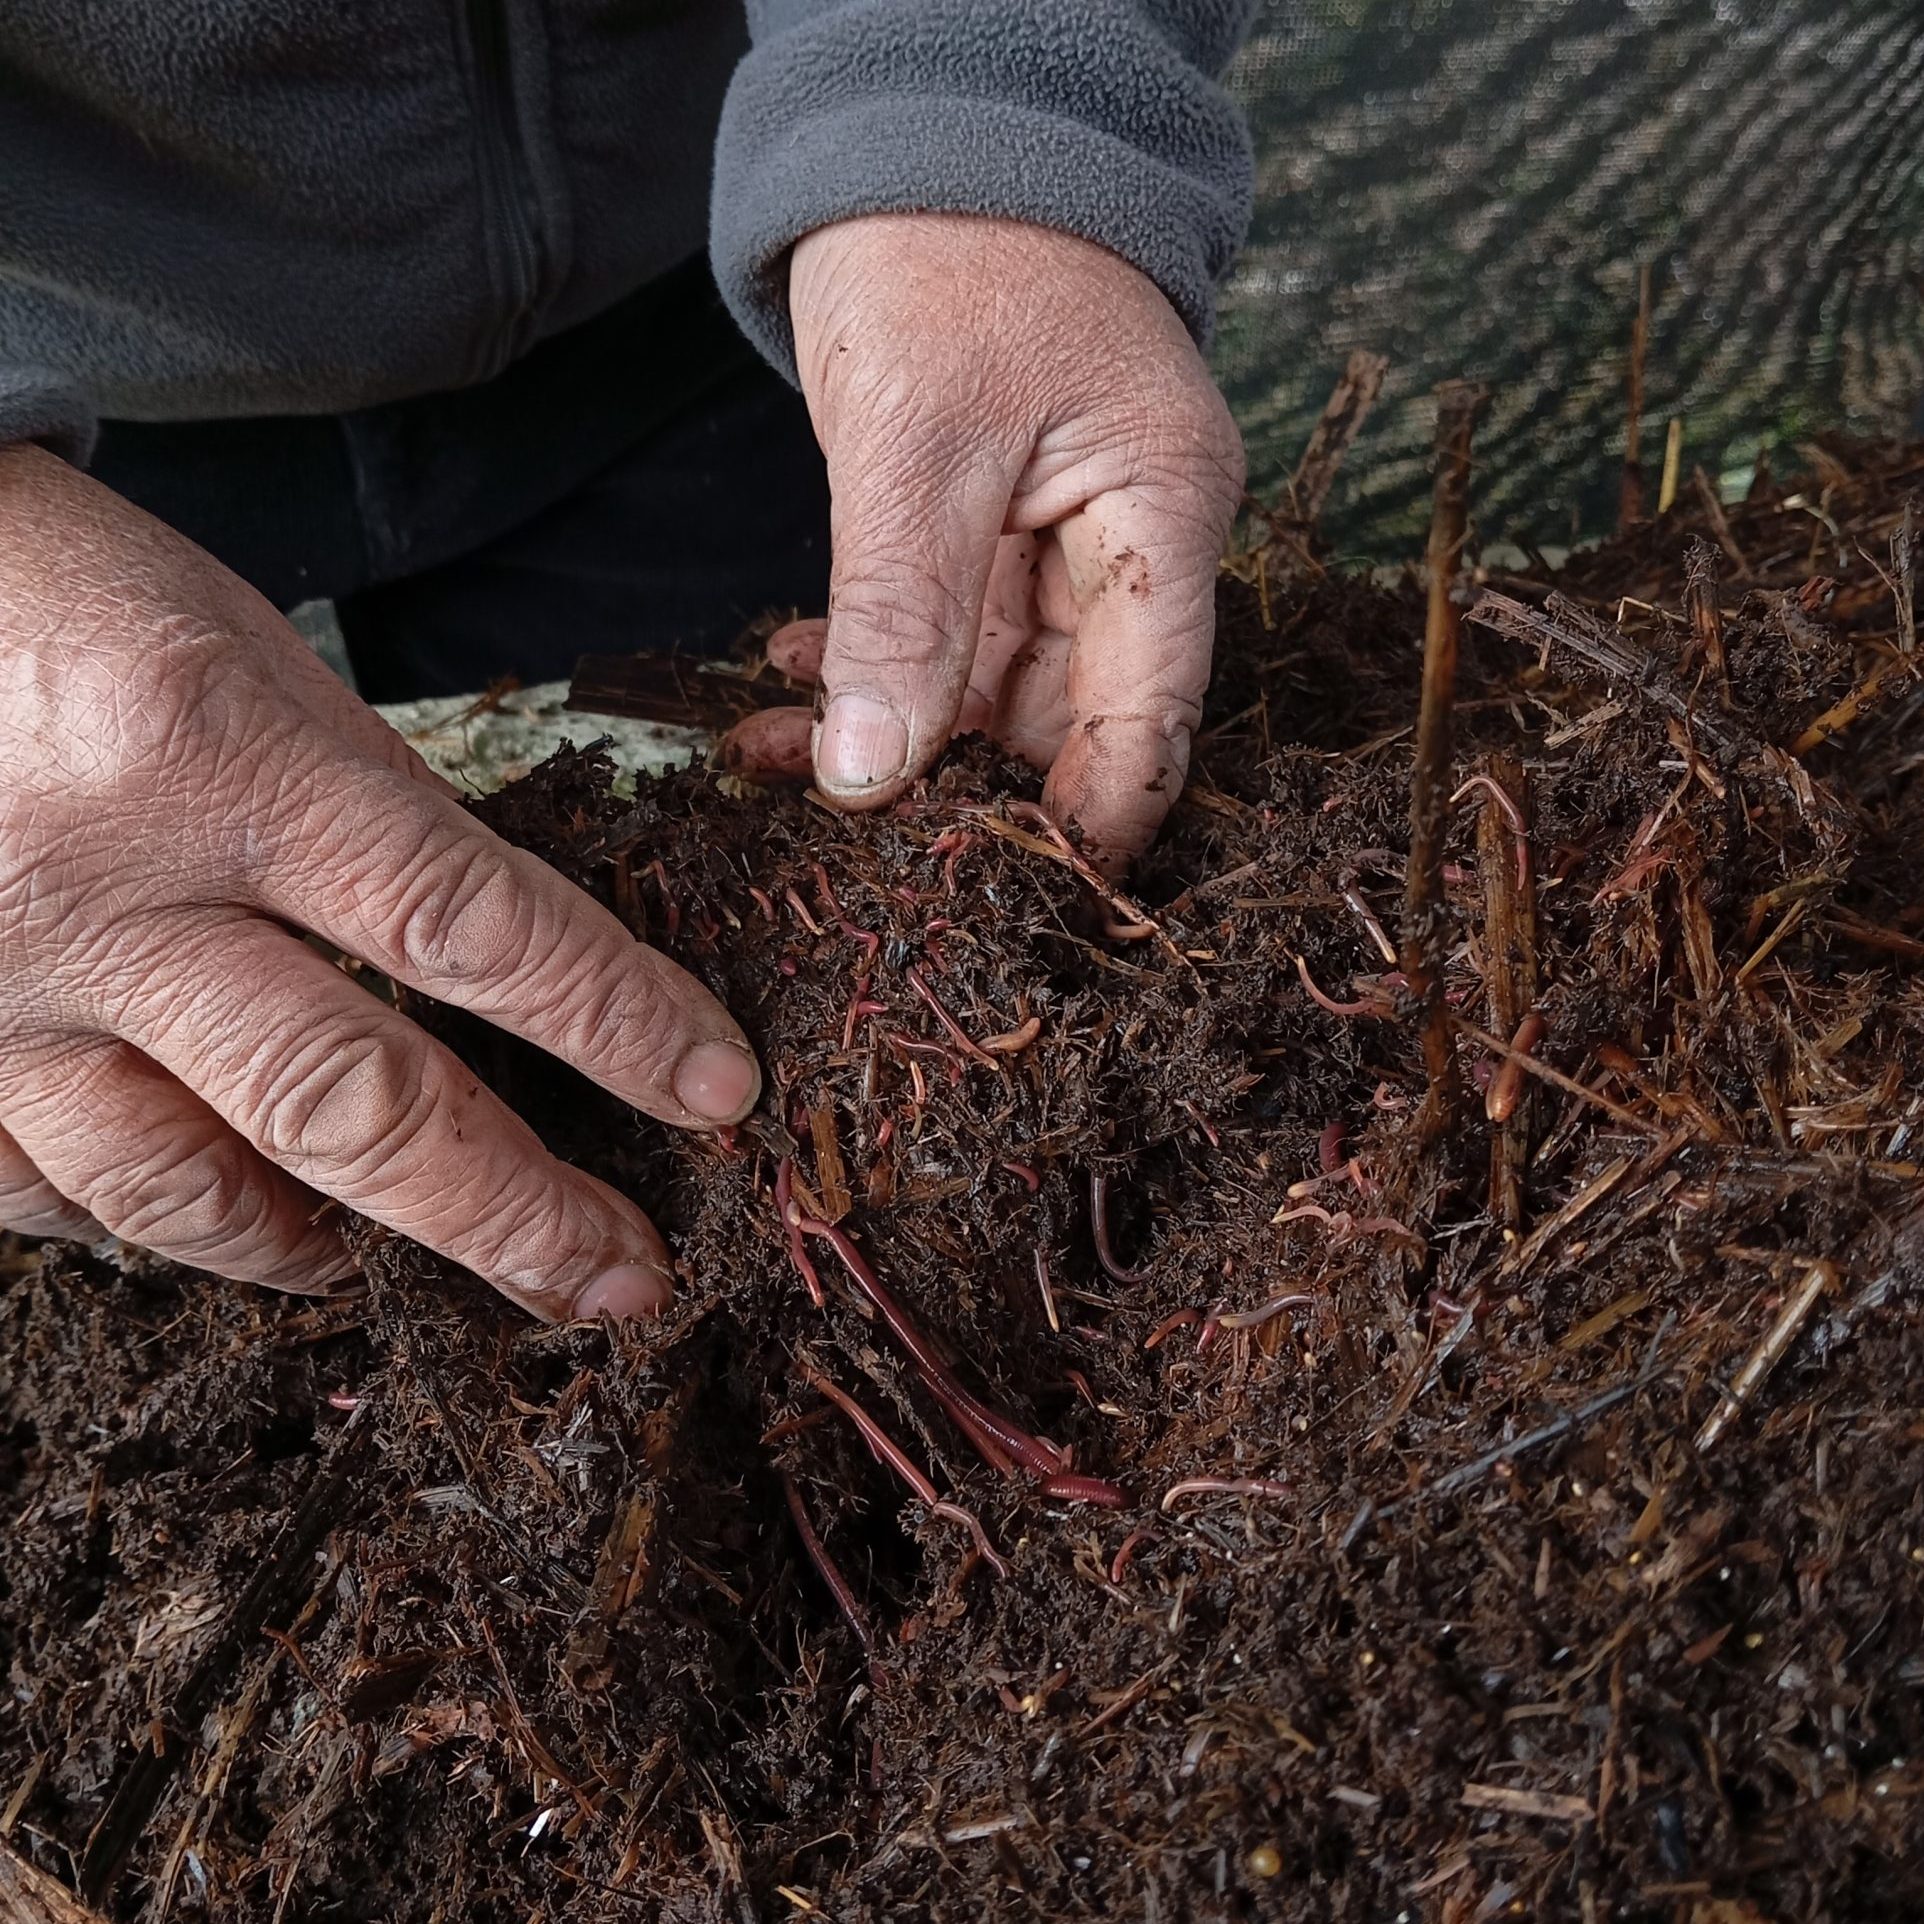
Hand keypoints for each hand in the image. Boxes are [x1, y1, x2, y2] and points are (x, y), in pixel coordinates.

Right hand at [0, 446, 759, 1318]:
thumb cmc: (48, 588)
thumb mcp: (248, 660)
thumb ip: (363, 816)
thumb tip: (484, 965)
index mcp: (217, 757)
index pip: (473, 926)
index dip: (616, 1022)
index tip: (715, 1092)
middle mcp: (103, 895)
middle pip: (349, 1105)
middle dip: (508, 1214)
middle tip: (616, 1282)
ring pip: (186, 1190)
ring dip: (321, 1252)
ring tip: (406, 1274)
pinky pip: (41, 1196)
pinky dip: (149, 1228)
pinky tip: (222, 1226)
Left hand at [722, 213, 1243, 867]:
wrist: (913, 134)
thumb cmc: (946, 246)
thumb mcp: (915, 440)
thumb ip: (902, 615)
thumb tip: (874, 780)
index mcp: (1161, 513)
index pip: (1153, 712)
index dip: (1093, 817)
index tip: (1014, 895)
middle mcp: (1126, 544)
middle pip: (1069, 719)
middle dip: (965, 786)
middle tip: (861, 839)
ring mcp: (1056, 543)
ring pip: (992, 692)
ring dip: (896, 734)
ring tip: (785, 756)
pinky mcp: (987, 535)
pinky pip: (943, 640)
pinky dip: (872, 672)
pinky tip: (793, 685)